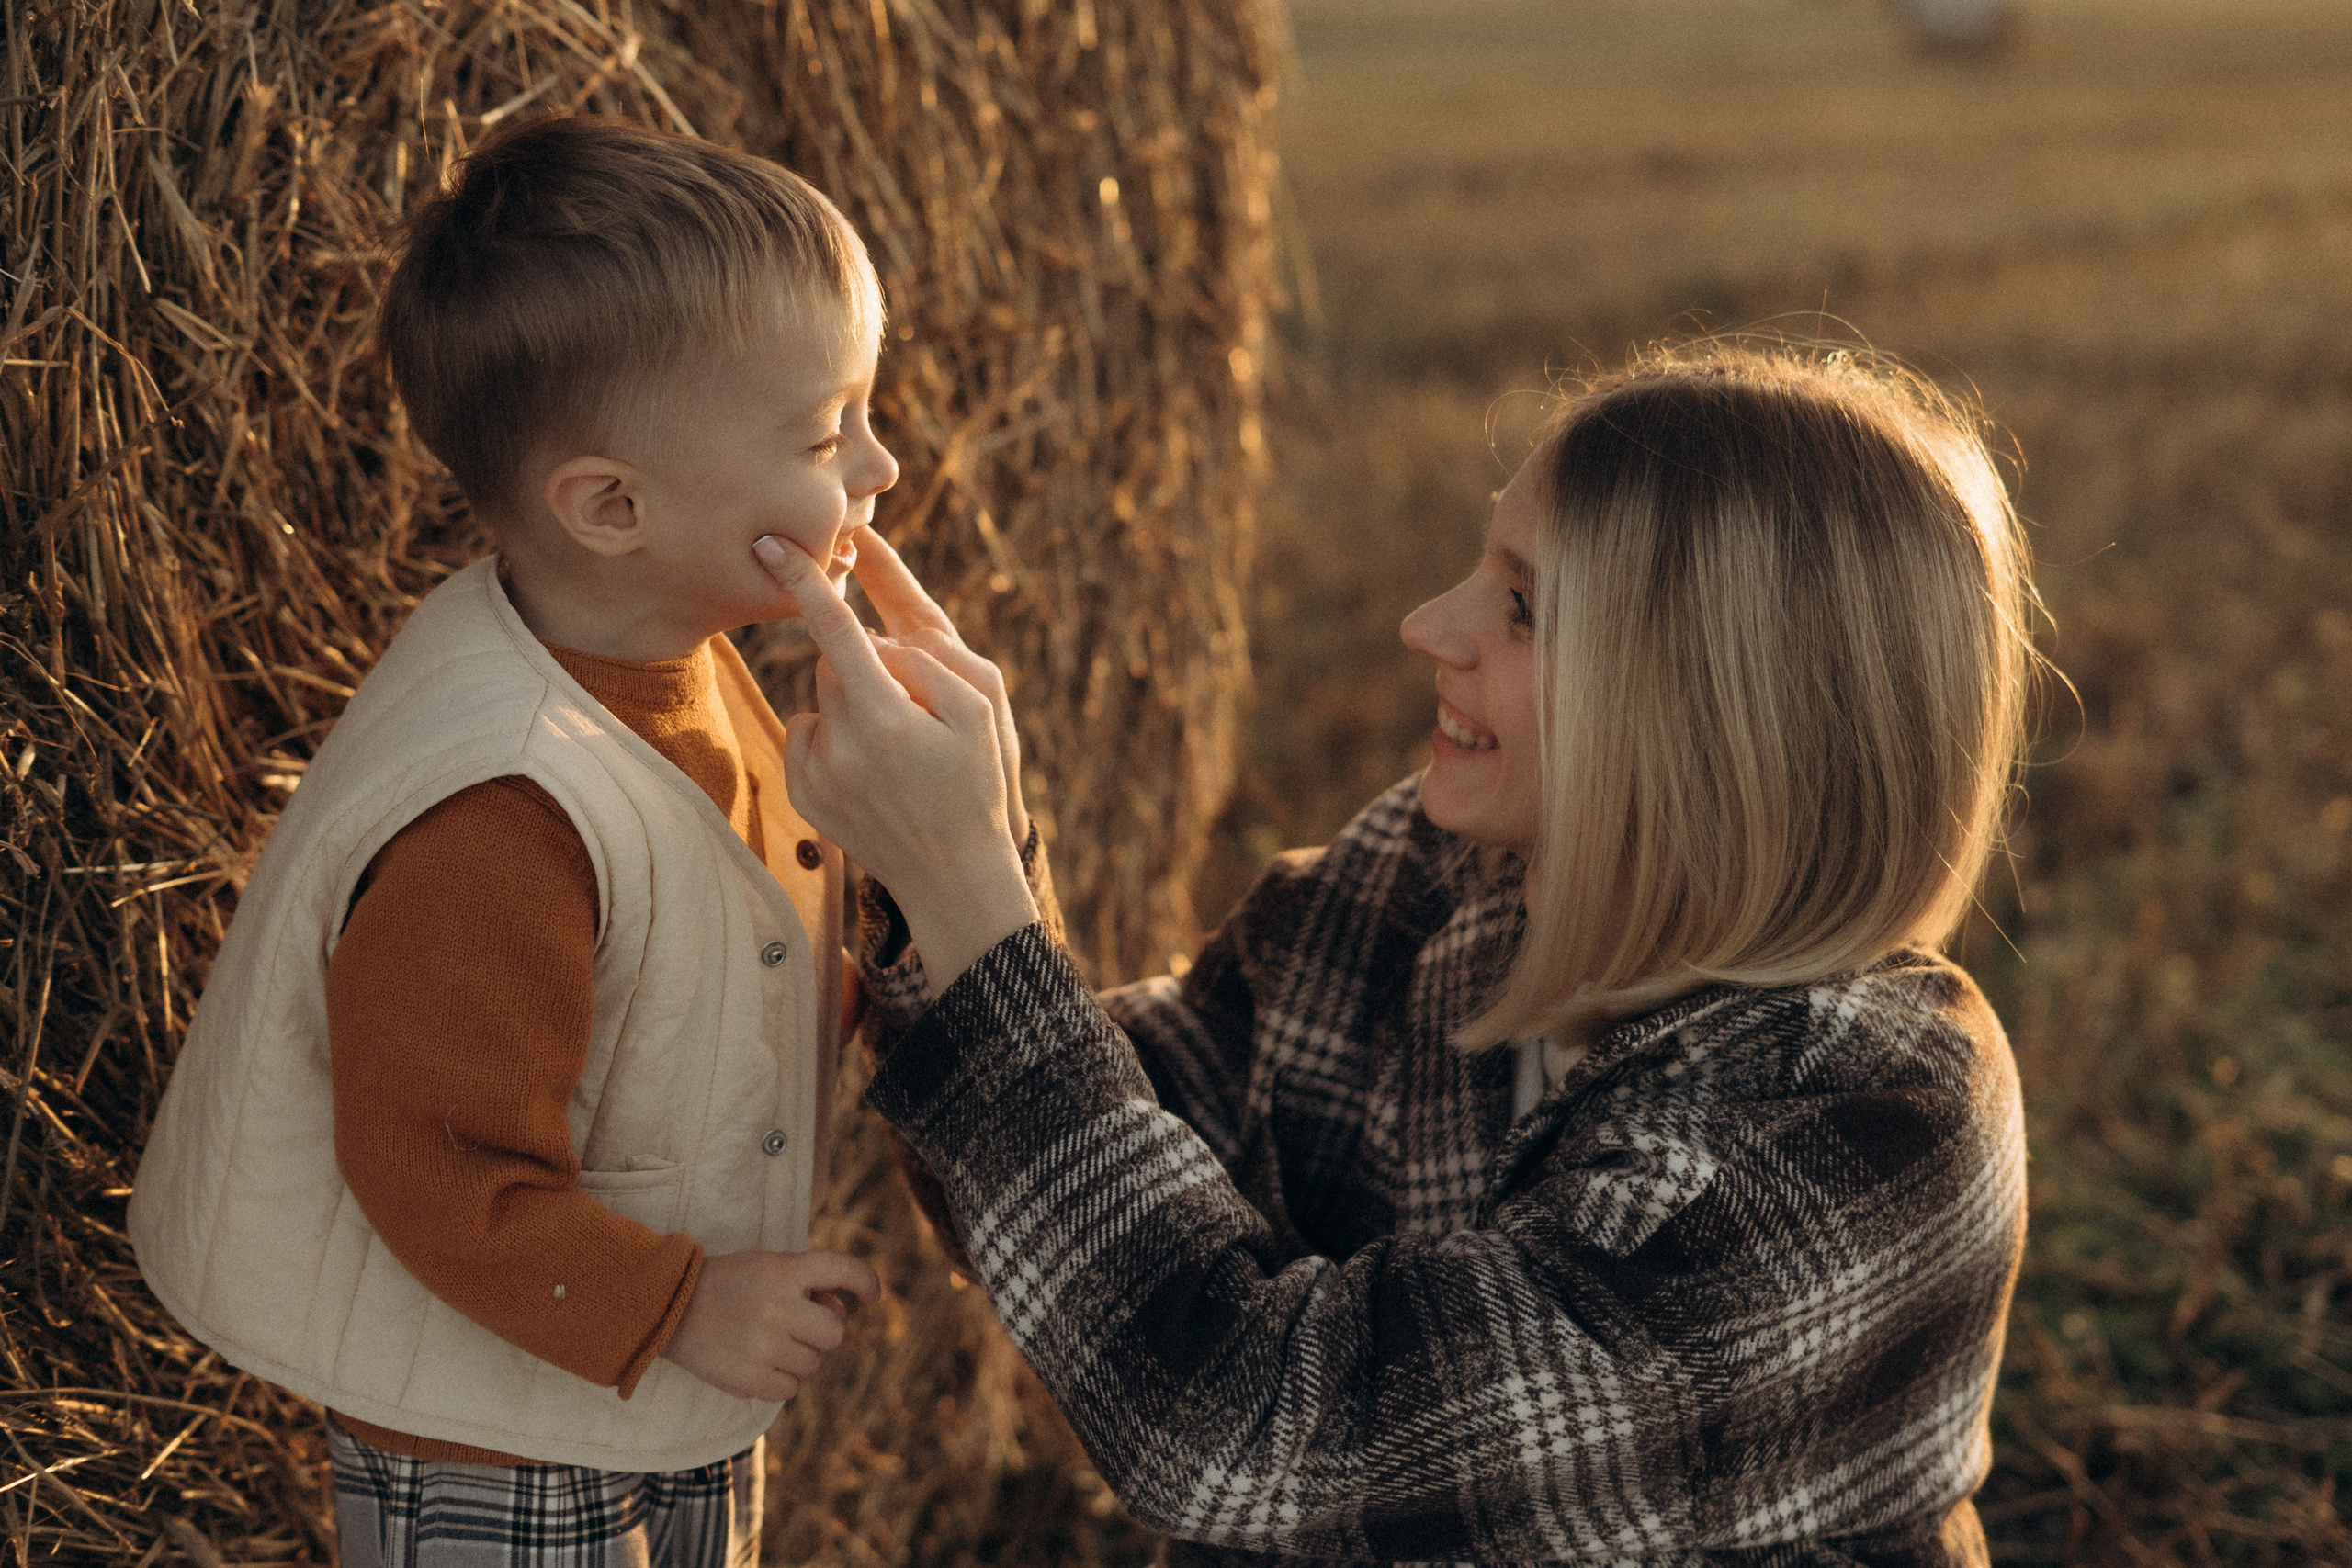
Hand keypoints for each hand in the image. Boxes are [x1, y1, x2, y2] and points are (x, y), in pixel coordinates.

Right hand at [660, 1248, 879, 1401]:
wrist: (669, 1308)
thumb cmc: (729, 1284)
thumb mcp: (768, 1266)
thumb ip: (808, 1284)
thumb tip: (839, 1312)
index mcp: (784, 1270)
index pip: (842, 1269)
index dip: (865, 1281)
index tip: (872, 1294)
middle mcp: (779, 1307)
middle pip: (834, 1332)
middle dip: (821, 1330)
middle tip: (795, 1324)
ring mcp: (764, 1346)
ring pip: (813, 1363)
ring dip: (799, 1355)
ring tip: (766, 1340)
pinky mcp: (750, 1380)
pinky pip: (791, 1388)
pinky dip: (780, 1379)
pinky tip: (756, 1361)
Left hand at [753, 528, 1038, 989]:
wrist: (952, 877)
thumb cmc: (976, 785)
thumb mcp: (982, 710)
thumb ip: (930, 659)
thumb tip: (875, 640)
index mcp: (885, 716)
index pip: (836, 629)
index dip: (805, 580)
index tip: (770, 543)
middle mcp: (840, 743)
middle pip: (836, 660)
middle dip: (868, 664)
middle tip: (916, 707)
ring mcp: (816, 771)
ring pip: (822, 695)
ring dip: (855, 701)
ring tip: (899, 749)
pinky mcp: (803, 792)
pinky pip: (807, 731)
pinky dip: (834, 734)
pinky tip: (872, 768)